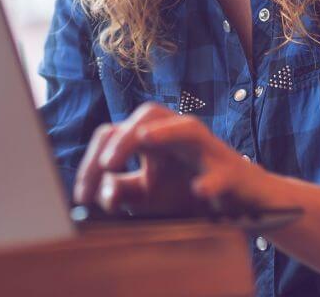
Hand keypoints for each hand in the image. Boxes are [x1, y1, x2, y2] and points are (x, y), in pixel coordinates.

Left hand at [73, 102, 273, 215]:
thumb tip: (101, 194)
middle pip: (146, 116)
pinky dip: (210, 181)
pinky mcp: (231, 171)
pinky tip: (198, 190)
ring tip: (145, 141)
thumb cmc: (186, 192)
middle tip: (107, 165)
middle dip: (124, 139)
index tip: (81, 197)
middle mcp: (175, 135)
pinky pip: (221, 172)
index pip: (114, 134)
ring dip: (165, 132)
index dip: (93, 162)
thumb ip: (121, 192)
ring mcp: (206, 149)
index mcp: (150, 138)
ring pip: (186, 127)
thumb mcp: (147, 196)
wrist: (238, 203)